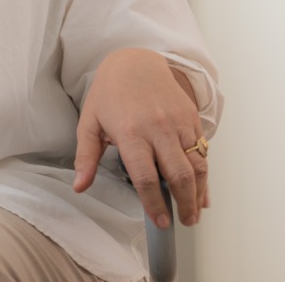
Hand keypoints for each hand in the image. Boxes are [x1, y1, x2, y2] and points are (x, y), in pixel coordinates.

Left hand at [73, 48, 207, 228]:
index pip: (146, 176)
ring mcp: (178, 123)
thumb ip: (86, 157)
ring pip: (197, 166)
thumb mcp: (89, 122)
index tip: (159, 221)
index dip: (154, 203)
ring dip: (199, 194)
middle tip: (183, 221)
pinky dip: (205, 175)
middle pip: (179, 175)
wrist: (135, 62)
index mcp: (130, 132)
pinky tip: (202, 191)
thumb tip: (79, 186)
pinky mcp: (191, 119)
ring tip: (194, 212)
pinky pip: (203, 152)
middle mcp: (158, 128)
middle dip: (184, 204)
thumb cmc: (110, 94)